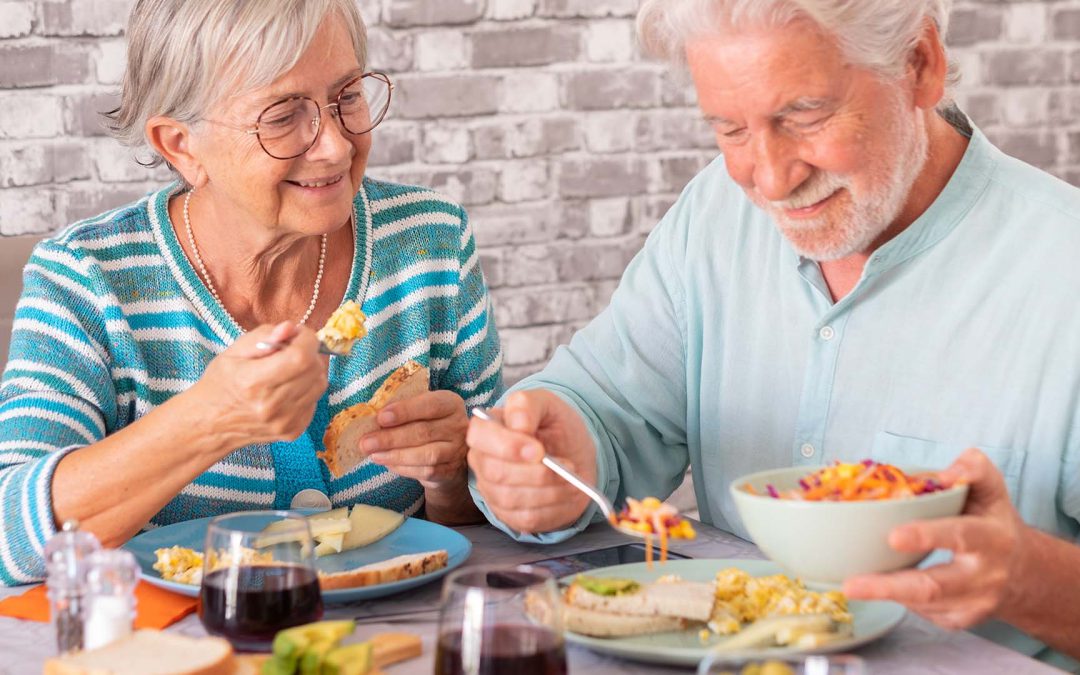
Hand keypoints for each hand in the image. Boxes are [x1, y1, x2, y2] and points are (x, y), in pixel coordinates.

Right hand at [190, 322, 328, 449]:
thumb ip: (263, 336)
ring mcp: (285, 422)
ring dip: (311, 370)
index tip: (299, 333)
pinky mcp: (293, 431)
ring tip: (289, 368)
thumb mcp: (233, 352)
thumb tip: (291, 328)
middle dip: (309, 352)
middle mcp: (272, 406)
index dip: (307, 339)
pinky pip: (315, 400)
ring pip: (320, 384)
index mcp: (254, 382)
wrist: (210, 425)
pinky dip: (307, 389)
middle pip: (315, 370)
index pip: (300, 357)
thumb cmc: (220, 383)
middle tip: (292, 348)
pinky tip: (288, 388)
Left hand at [362, 390, 469, 490]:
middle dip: (391, 438)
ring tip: (374, 455)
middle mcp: (458, 426)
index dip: (405, 411)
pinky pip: (427, 471)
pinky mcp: (451, 470)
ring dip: (396, 455)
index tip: (381, 417)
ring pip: (426, 455)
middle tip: (366, 442)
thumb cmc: (427, 424)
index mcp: (450, 403)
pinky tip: (388, 463)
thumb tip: (372, 418)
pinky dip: (404, 468)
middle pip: (424, 432)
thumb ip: (402, 410)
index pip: (430, 405)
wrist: (448, 453)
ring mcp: (456, 450)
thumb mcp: (420, 410)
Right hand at [466, 390, 596, 533]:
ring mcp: (493, 492)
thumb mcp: (547, 404)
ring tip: (573, 478)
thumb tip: (518, 425)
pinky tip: (568, 492)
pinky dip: (553, 506)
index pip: (480, 437)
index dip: (507, 446)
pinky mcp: (510, 515)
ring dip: (549, 490)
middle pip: (496, 473)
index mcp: (486, 430)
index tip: (539, 450)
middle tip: (566, 465)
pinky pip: (527, 517)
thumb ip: (528, 405)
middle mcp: (483, 462)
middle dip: (535, 473)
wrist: (575, 455)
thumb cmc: (555, 427)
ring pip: (511, 498)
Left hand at [843, 448, 1024, 629]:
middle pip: (935, 586)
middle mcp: (985, 576)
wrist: (1023, 571)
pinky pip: (922, 612)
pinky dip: (898, 598)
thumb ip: (973, 469)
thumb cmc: (993, 521)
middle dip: (891, 586)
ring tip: (851, 585)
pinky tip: (884, 584)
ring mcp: (974, 604)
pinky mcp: (960, 619)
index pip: (960, 536)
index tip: (892, 537)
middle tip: (852, 584)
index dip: (928, 536)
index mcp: (992, 538)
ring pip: (922, 604)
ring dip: (884, 594)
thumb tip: (941, 475)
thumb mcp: (991, 489)